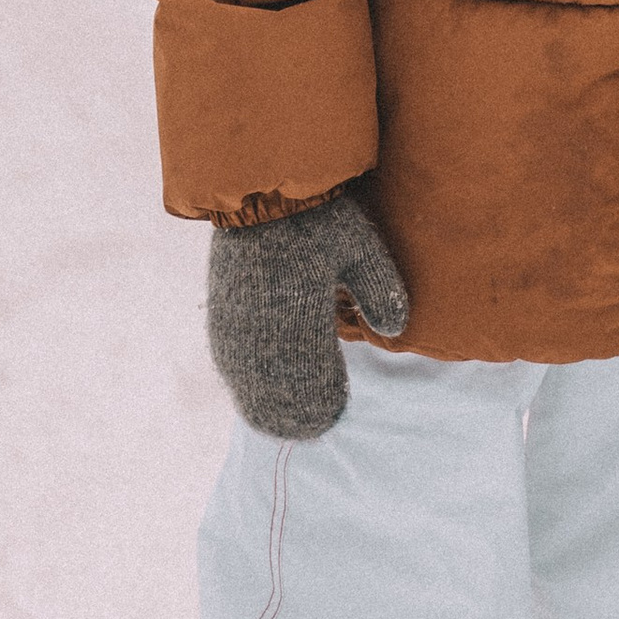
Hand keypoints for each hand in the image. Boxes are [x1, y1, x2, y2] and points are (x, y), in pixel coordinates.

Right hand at [206, 185, 409, 440]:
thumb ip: (379, 287)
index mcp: (297, 313)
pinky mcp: (222, 312)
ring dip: (268, 402)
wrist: (262, 190)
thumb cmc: (317, 217)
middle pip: (276, 386)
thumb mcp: (360, 246)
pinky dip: (245, 383)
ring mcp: (235, 322)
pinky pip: (230, 361)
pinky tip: (255, 396)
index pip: (309, 375)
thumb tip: (396, 329)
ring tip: (288, 423)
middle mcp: (261, 325)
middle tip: (316, 428)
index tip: (334, 417)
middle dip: (296, 409)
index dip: (321, 399)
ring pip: (249, 379)